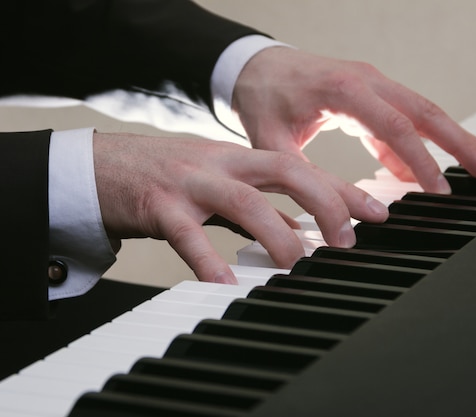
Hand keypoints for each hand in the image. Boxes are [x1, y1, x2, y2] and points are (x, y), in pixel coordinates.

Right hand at [93, 132, 387, 282]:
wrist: (99, 166)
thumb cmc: (163, 176)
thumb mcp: (215, 179)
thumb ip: (256, 201)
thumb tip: (298, 226)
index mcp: (237, 157)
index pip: (300, 167)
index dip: (341, 188)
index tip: (377, 211)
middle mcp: (220, 163)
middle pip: (284, 170)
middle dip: (324, 202)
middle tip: (345, 240)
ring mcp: (190, 182)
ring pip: (245, 202)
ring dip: (279, 234)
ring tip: (297, 264)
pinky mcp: (159, 206)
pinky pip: (190, 236)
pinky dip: (211, 263)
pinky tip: (226, 286)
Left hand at [232, 47, 475, 193]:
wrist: (252, 69)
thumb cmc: (262, 102)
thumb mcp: (276, 147)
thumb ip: (312, 182)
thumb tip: (348, 221)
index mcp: (344, 90)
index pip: (395, 126)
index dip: (422, 160)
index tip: (440, 191)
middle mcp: (365, 80)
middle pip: (423, 111)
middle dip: (460, 141)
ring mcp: (370, 83)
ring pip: (420, 110)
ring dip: (451, 138)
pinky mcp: (368, 93)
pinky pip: (400, 118)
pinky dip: (416, 144)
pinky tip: (420, 173)